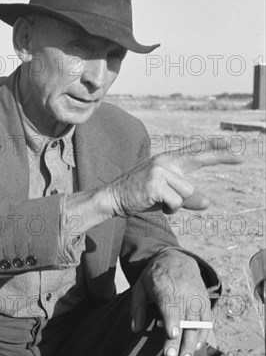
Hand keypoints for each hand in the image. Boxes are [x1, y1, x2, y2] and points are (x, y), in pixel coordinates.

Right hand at [106, 138, 241, 216]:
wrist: (114, 197)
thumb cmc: (140, 196)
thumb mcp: (166, 196)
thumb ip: (186, 197)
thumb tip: (207, 203)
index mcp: (168, 162)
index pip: (195, 152)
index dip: (215, 149)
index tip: (234, 147)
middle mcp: (165, 162)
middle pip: (196, 162)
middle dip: (220, 156)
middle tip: (242, 157)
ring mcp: (159, 171)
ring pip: (187, 192)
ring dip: (176, 203)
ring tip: (159, 201)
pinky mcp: (155, 183)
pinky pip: (176, 201)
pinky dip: (168, 208)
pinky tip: (153, 203)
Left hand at [131, 253, 210, 355]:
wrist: (177, 259)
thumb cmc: (154, 276)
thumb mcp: (140, 285)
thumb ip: (136, 307)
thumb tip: (135, 329)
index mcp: (165, 286)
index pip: (170, 304)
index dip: (172, 320)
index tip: (171, 334)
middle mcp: (184, 292)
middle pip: (183, 318)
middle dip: (180, 340)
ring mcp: (197, 297)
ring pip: (197, 323)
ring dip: (192, 343)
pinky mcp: (205, 301)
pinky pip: (206, 321)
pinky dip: (202, 335)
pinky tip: (196, 348)